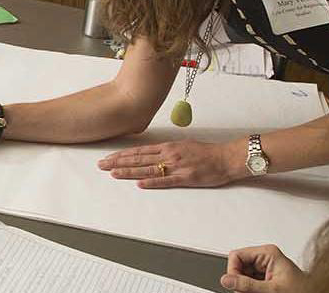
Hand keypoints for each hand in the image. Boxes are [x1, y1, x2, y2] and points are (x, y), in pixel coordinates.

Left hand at [96, 139, 239, 188]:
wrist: (226, 157)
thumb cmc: (206, 152)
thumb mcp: (184, 144)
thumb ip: (167, 149)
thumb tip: (153, 152)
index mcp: (168, 146)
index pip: (139, 151)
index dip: (122, 154)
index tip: (108, 157)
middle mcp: (169, 155)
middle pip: (139, 159)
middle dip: (118, 162)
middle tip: (101, 165)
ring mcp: (176, 166)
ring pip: (148, 169)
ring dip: (129, 172)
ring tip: (113, 174)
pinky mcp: (185, 178)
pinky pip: (166, 180)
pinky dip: (152, 182)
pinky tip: (139, 184)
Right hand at [221, 245, 305, 292]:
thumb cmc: (302, 290)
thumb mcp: (272, 289)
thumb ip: (247, 284)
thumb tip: (226, 279)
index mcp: (268, 253)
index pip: (236, 255)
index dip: (233, 271)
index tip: (236, 285)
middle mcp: (266, 258)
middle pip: (239, 266)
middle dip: (240, 281)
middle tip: (249, 291)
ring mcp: (266, 268)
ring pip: (242, 275)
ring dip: (246, 287)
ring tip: (258, 292)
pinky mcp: (267, 277)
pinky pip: (250, 281)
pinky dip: (251, 289)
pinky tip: (259, 292)